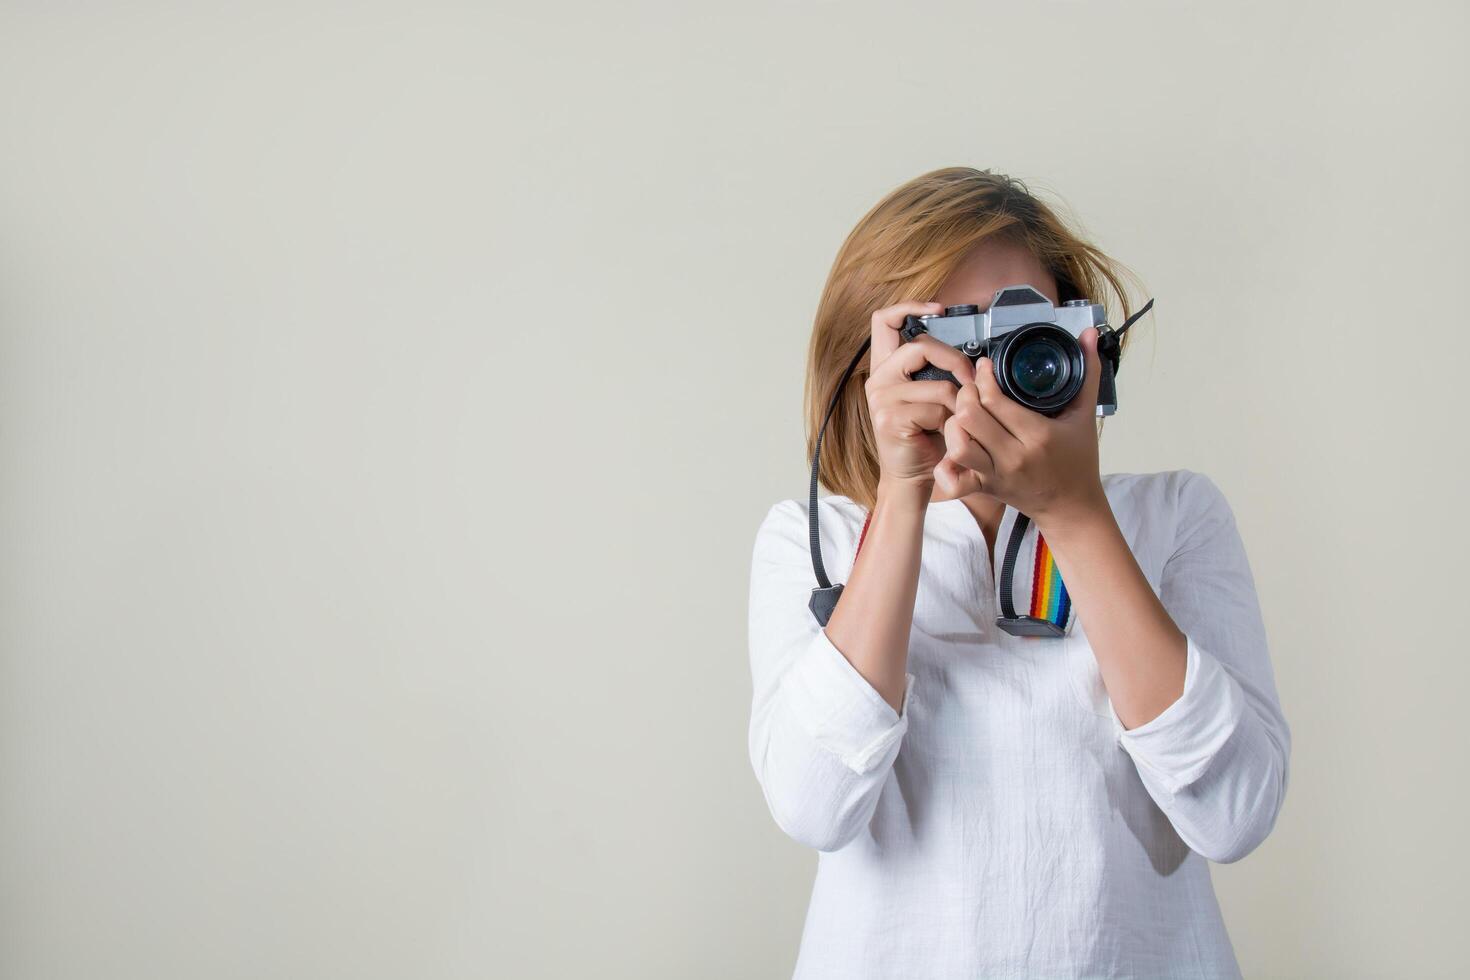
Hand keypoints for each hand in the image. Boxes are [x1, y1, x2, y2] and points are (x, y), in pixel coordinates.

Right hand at [864, 300, 978, 490]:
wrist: (911, 476)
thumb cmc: (925, 437)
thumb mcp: (929, 396)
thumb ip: (935, 371)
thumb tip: (970, 354)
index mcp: (886, 367)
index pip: (884, 320)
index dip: (910, 306)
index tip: (938, 308)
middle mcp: (878, 378)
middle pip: (921, 345)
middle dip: (955, 361)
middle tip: (969, 380)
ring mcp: (881, 397)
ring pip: (938, 384)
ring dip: (957, 404)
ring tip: (954, 419)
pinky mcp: (889, 417)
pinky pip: (936, 409)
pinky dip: (949, 422)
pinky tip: (943, 433)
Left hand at [936, 326, 1109, 524]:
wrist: (1072, 508)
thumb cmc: (1078, 461)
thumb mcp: (1085, 416)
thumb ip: (1087, 371)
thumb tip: (1090, 334)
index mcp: (1038, 435)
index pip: (995, 399)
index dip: (983, 377)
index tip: (984, 366)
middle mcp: (1013, 456)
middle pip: (969, 417)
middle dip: (965, 394)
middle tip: (972, 387)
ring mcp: (996, 474)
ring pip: (957, 443)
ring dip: (954, 424)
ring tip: (963, 414)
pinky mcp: (984, 488)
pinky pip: (954, 478)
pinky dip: (946, 463)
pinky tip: (953, 445)